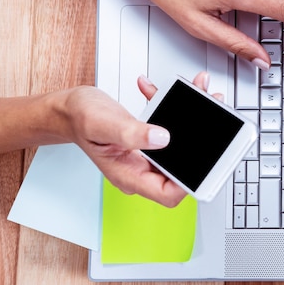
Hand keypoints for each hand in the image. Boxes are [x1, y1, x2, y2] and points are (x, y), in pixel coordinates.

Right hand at [64, 72, 213, 206]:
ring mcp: (147, 155)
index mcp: (130, 174)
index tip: (205, 161)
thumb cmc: (79, 119)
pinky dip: (178, 109)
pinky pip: (173, 129)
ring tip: (203, 95)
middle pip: (182, 167)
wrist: (69, 108)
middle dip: (202, 143)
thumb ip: (132, 133)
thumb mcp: (103, 123)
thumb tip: (163, 138)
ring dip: (195, 121)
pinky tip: (175, 91)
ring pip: (182, 145)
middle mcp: (142, 168)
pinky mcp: (151, 139)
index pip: (168, 193)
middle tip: (215, 117)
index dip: (189, 183)